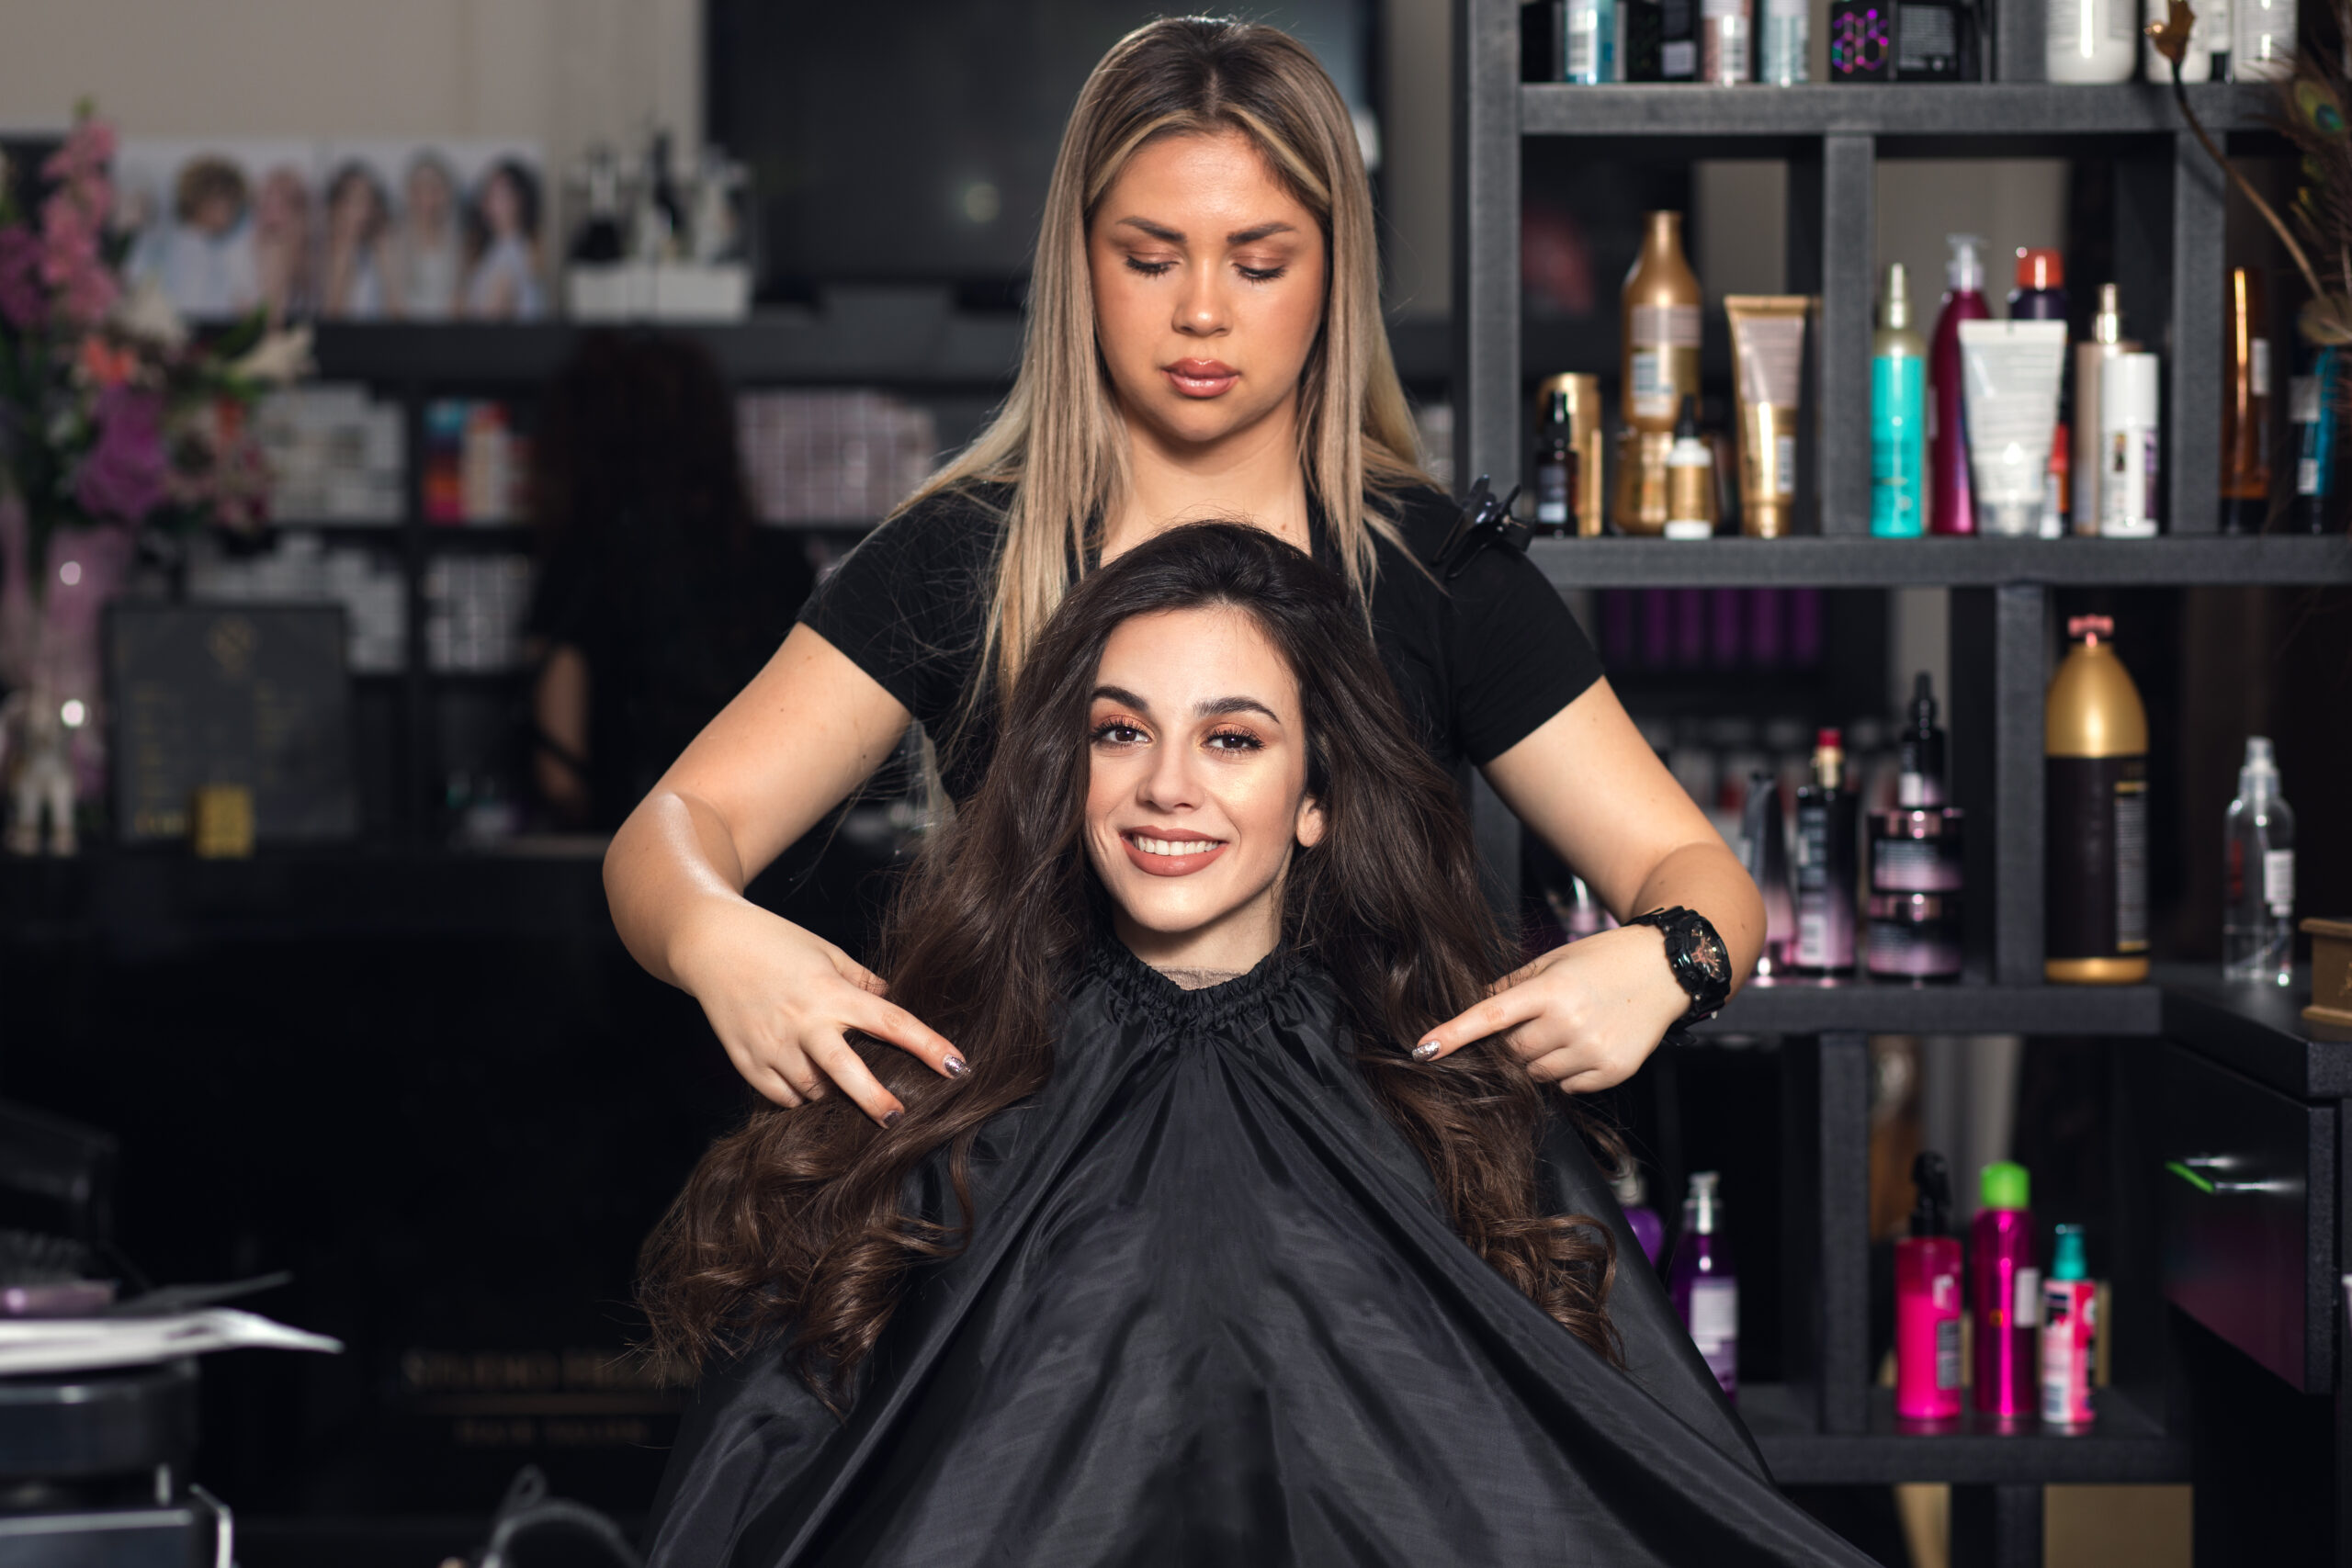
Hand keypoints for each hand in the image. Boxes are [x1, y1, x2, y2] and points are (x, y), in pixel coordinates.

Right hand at [672, 899, 962, 1122]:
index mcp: (830, 992)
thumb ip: (864, 983)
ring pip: (813, 1092)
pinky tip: (810, 1088)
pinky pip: (781, 1098)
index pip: (891, 1021)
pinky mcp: (746, 1062)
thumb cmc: (775, 942)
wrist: (709, 943)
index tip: (957, 1065)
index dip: (927, 1045)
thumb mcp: (828, 952)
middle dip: (875, 1101)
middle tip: (899, 1120)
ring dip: (833, 1097)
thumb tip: (897, 1004)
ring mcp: (771, 1046)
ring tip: (846, 1090)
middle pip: (847, 1073)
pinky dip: (799, 1098)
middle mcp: (802, 1023)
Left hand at [1411, 925, 1689, 1093]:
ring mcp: (1593, 1050)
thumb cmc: (1603, 959)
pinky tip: (1584, 1044)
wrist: (1666, 969)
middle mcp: (1571, 1022)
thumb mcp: (1553, 960)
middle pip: (1512, 1053)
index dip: (1453, 1034)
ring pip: (1536, 1075)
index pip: (1490, 1016)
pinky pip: (1568, 1087)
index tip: (1423, 1050)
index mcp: (1551, 988)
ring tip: (1564, 1029)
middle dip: (1511, 1043)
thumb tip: (1471, 1009)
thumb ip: (1510, 986)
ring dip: (1537, 1060)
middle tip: (1534, 1021)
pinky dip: (1566, 1072)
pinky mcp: (1613, 1071)